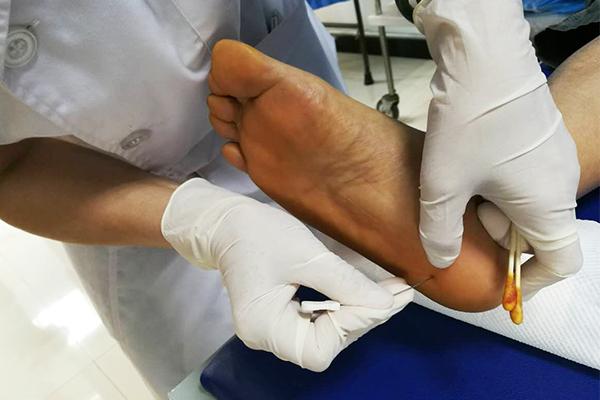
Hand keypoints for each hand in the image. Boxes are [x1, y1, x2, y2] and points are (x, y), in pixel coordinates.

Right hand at [161, 178, 412, 370]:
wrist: (227, 221)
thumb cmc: (258, 232)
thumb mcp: (307, 254)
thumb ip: (346, 283)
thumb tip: (386, 303)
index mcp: (262, 326)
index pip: (319, 347)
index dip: (354, 324)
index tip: (386, 298)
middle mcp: (265, 337)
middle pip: (324, 345)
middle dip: (362, 318)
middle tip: (397, 294)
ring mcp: (271, 329)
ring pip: (325, 335)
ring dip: (357, 314)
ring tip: (390, 293)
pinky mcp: (280, 316)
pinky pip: (317, 322)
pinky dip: (343, 308)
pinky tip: (364, 293)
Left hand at [414, 0, 581, 289]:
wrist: (483, 56)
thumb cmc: (469, 126)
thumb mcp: (443, 186)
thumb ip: (440, 231)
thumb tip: (440, 259)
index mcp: (548, 205)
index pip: (560, 262)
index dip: (530, 281)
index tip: (499, 283)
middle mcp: (560, 183)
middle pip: (536, 230)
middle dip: (496, 235)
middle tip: (459, 219)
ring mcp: (553, 156)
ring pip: (525, 201)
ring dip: (491, 207)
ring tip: (456, 191)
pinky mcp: (539, 135)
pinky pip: (522, 175)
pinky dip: (496, 184)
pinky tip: (464, 168)